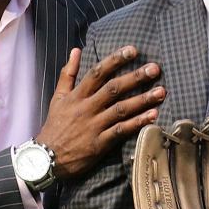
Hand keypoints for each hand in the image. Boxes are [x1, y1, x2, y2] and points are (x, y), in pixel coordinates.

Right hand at [37, 45, 164, 177]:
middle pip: (113, 89)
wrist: (46, 158)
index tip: (133, 50)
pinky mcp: (100, 143)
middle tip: (155, 68)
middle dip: (136, 77)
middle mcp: (86, 108)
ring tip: (161, 91)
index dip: (115, 60)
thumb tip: (76, 50)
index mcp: (77, 96)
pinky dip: (137, 123)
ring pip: (121, 109)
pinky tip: (153, 116)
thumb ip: (68, 73)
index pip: (98, 72)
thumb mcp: (58, 97)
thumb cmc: (54, 125)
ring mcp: (94, 126)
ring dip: (142, 99)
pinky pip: (121, 131)